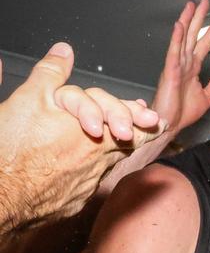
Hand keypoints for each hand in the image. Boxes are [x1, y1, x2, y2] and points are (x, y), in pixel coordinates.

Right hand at [0, 42, 165, 232]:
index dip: (138, 115)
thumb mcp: (30, 99)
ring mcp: (86, 183)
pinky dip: (88, 170)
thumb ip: (51, 74)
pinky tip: (79, 165)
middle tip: (150, 124)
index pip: (128, 121)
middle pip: (125, 143)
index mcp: (92, 132)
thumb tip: (64, 51)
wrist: (3, 197)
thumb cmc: (14, 150)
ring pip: (108, 162)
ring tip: (120, 139)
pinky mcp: (74, 201)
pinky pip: (87, 182)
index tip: (152, 116)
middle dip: (137, 130)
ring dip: (114, 148)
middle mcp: (96, 160)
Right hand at [153, 0, 209, 133]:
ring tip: (191, 5)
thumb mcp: (207, 97)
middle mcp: (184, 63)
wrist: (170, 125)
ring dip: (187, 21)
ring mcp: (176, 66)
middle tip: (205, 1)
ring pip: (183, 38)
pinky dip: (177, 38)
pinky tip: (180, 25)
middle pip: (192, 35)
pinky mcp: (170, 72)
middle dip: (199, 18)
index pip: (203, 45)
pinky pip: (174, 52)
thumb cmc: (182, 113)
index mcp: (192, 69)